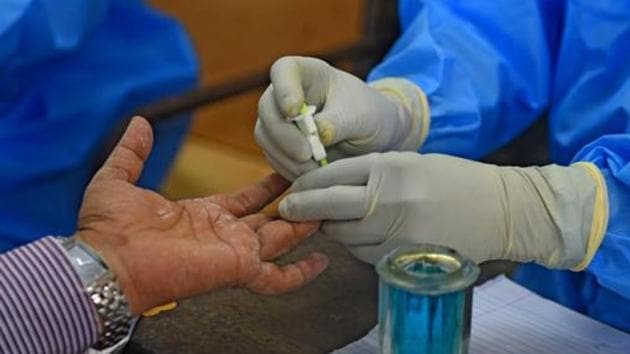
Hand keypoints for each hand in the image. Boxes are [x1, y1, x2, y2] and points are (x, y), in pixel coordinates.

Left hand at [77, 117, 328, 313]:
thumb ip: (133, 151)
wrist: (107, 261)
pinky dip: (299, 272)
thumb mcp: (118, 178)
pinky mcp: (238, 267)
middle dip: (295, 201)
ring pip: (282, 239)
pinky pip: (277, 277)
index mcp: (204, 215)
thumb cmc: (107, 229)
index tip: (286, 171)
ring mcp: (234, 251)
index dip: (268, 186)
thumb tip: (140, 122)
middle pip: (271, 218)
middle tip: (318, 184)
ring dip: (305, 223)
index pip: (247, 199)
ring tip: (330, 203)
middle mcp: (225, 234)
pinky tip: (321, 261)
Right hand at [255, 56, 427, 179]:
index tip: (294, 111)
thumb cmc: (369, 115)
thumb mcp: (361, 116)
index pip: (283, 71)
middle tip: (306, 155)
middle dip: (283, 135)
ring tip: (316, 169)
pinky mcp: (279, 146)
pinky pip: (274, 158)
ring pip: (266, 137)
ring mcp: (279, 120)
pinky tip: (312, 176)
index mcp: (306, 73)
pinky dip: (290, 169)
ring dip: (287, 157)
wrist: (374, 138)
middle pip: (267, 109)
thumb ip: (337, 123)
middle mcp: (286, 94)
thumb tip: (315, 134)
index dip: (283, 90)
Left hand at [278, 152, 604, 269]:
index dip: (307, 183)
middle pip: (330, 206)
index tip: (292, 188)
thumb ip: (371, 174)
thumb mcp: (411, 163)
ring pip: (345, 236)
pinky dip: (358, 247)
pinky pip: (365, 255)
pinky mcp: (407, 258)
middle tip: (288, 211)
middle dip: (302, 209)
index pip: (333, 174)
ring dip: (334, 230)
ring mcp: (398, 231)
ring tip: (338, 221)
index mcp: (392, 167)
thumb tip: (329, 186)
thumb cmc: (456, 181)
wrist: (504, 211)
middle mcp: (391, 198)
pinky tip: (367, 236)